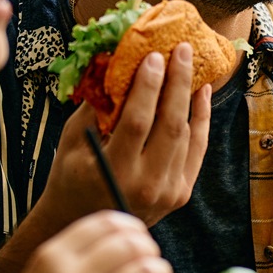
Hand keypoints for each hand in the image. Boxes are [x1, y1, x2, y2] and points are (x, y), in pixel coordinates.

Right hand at [41, 43, 212, 226]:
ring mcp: (167, 192)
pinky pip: (196, 150)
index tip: (154, 56)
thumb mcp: (71, 141)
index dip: (148, 87)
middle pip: (170, 125)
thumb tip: (116, 63)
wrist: (84, 222)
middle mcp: (145, 185)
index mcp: (113, 172)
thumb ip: (95, 106)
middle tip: (182, 50)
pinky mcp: (181, 193)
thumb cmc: (70, 176)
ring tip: (190, 65)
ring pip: (186, 136)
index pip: (138, 122)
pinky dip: (202, 120)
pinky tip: (201, 93)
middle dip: (177, 82)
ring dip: (191, 97)